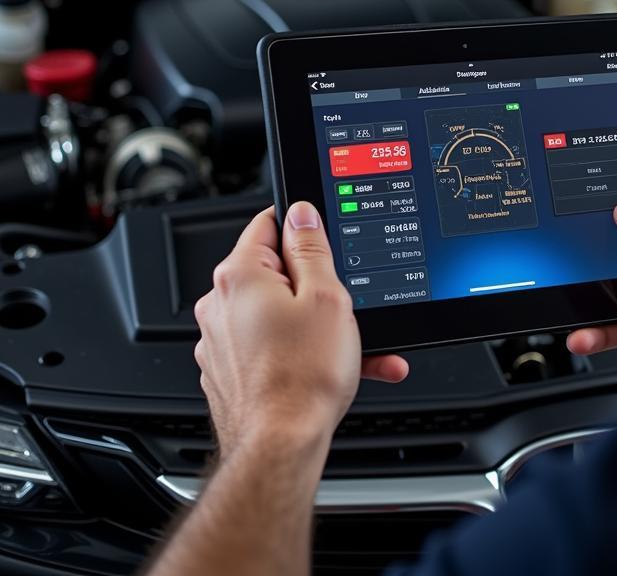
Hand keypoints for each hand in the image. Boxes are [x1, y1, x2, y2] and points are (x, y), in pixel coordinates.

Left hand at [193, 202, 408, 459]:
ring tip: (353, 346)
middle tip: (345, 302)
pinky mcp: (227, 371)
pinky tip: (333, 368)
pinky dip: (300, 352)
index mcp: (239, 276)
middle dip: (316, 285)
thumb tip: (301, 213)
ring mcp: (219, 341)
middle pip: (275, 272)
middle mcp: (219, 305)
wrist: (280, 448)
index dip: (304, 228)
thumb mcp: (326, 296)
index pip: (269, 223)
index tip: (326, 240)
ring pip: (277, 314)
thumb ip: (312, 247)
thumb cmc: (302, 378)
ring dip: (315, 324)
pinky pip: (269, 347)